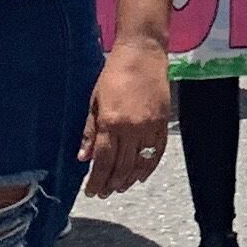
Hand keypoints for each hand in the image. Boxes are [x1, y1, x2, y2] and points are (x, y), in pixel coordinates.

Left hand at [79, 40, 170, 196]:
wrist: (142, 54)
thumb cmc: (113, 74)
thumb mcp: (94, 101)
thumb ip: (90, 131)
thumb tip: (83, 157)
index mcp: (110, 122)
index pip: (102, 161)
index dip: (96, 180)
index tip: (91, 191)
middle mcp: (131, 128)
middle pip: (121, 167)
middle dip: (110, 184)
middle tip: (103, 192)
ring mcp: (149, 127)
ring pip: (139, 164)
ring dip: (128, 180)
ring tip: (119, 187)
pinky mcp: (162, 123)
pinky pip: (157, 153)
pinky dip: (148, 168)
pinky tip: (140, 176)